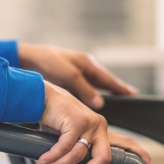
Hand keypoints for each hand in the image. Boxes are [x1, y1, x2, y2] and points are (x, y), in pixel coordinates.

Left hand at [18, 43, 137, 108]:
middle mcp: (85, 69)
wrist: (30, 59)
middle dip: (117, 89)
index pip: (109, 78)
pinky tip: (92, 104)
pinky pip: (83, 91)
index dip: (121, 87)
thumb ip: (85, 89)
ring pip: (94, 87)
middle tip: (131, 97)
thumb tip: (100, 103)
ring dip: (103, 94)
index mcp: (88, 64)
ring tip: (116, 102)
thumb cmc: (49, 62)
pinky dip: (89, 97)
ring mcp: (77, 75)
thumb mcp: (69, 76)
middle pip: (105, 82)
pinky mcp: (68, 82)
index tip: (134, 94)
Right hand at [39, 82, 150, 163]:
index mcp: (100, 130)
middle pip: (103, 158)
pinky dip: (53, 156)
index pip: (125, 142)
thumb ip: (76, 150)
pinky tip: (45, 160)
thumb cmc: (55, 116)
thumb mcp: (70, 135)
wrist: (42, 97)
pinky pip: (65, 147)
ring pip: (78, 155)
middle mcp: (99, 126)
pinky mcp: (76, 122)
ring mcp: (89, 123)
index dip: (138, 153)